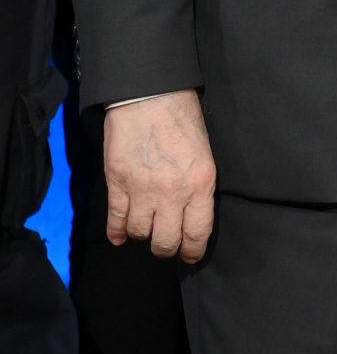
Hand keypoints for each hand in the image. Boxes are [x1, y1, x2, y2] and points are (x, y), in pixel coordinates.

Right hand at [104, 91, 216, 261]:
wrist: (150, 96)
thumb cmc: (184, 120)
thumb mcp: (205, 154)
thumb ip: (198, 185)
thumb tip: (192, 212)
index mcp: (200, 184)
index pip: (198, 232)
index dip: (193, 250)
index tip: (190, 256)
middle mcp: (172, 193)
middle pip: (165, 241)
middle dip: (167, 248)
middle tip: (167, 246)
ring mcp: (142, 191)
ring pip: (139, 233)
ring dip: (142, 235)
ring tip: (146, 230)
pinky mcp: (117, 184)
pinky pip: (115, 220)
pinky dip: (116, 232)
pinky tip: (119, 237)